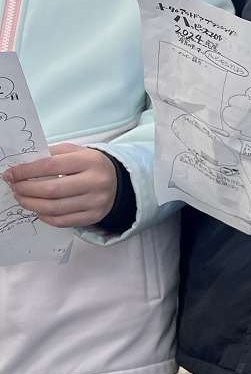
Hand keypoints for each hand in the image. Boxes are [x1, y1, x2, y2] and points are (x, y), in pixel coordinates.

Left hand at [3, 143, 117, 227]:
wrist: (117, 183)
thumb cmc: (90, 166)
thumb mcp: (76, 152)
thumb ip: (51, 155)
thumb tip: (22, 167)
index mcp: (90, 161)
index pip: (50, 166)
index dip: (26, 171)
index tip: (10, 174)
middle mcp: (96, 182)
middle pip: (51, 190)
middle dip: (26, 189)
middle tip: (15, 187)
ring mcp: (96, 201)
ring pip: (54, 208)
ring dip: (31, 204)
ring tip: (22, 198)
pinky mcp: (93, 217)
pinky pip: (61, 221)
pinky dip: (44, 216)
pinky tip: (38, 209)